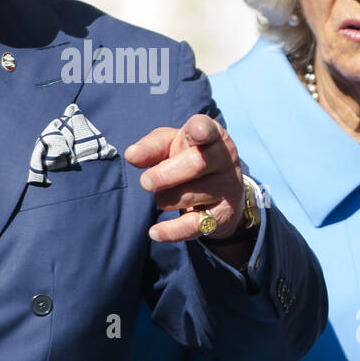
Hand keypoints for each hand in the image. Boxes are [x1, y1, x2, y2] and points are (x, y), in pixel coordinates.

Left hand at [125, 113, 245, 242]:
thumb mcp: (170, 145)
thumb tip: (131, 155)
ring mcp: (228, 186)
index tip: (197, 132)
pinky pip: (194, 225)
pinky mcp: (223, 214)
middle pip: (196, 164)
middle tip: (145, 182)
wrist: (219, 189)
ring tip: (163, 196)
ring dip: (165, 198)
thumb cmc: (187, 157)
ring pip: (189, 196)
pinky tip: (154, 231)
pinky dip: (171, 231)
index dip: (202, 130)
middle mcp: (224, 158)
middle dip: (164, 175)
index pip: (207, 129)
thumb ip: (151, 146)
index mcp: (211, 135)